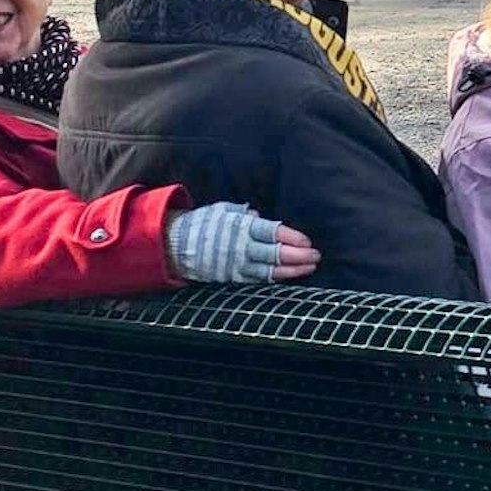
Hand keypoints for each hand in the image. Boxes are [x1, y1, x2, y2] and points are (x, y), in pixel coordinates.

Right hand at [165, 202, 321, 282]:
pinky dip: (274, 278)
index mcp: (240, 227)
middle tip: (316, 256)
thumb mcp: (221, 211)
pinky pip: (258, 279)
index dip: (292, 238)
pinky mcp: (233, 277)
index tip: (308, 242)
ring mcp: (237, 264)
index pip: (272, 232)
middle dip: (298, 256)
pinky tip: (288, 277)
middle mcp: (241, 247)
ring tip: (309, 268)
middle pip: (275, 253)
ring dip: (292, 270)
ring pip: (269, 270)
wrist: (174, 246)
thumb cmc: (201, 224)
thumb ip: (241, 213)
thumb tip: (256, 215)